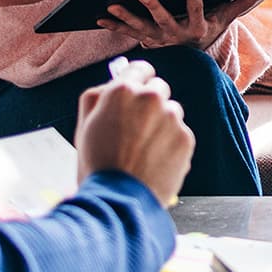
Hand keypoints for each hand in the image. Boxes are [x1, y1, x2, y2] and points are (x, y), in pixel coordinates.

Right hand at [75, 59, 194, 207]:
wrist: (117, 202)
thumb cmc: (97, 165)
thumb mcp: (85, 125)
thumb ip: (99, 96)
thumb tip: (115, 81)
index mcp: (122, 90)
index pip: (140, 69)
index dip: (137, 81)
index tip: (137, 90)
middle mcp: (150, 97)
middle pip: (158, 89)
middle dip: (150, 104)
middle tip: (136, 129)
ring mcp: (171, 117)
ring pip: (171, 112)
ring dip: (161, 125)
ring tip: (143, 151)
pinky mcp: (185, 137)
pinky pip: (180, 133)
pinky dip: (171, 144)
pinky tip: (154, 161)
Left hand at [98, 0, 268, 50]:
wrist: (194, 56)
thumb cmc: (210, 27)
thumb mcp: (227, 17)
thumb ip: (242, 2)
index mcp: (198, 28)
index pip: (197, 12)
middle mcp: (177, 36)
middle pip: (165, 21)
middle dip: (153, 7)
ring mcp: (159, 40)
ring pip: (141, 28)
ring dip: (125, 17)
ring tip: (110, 4)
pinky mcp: (145, 40)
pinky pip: (127, 33)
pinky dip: (113, 25)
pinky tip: (99, 16)